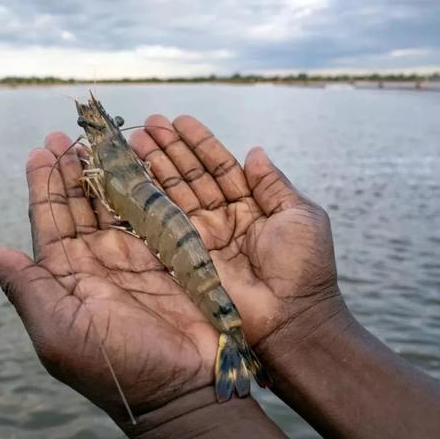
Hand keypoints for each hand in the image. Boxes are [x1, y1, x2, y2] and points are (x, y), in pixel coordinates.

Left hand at [0, 132, 218, 421]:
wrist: (179, 388)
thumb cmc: (116, 365)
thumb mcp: (59, 330)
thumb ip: (25, 287)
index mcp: (67, 275)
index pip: (49, 220)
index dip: (44, 184)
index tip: (40, 150)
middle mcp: (98, 261)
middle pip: (81, 204)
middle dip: (73, 170)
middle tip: (68, 136)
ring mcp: (135, 255)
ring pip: (115, 203)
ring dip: (107, 172)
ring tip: (99, 141)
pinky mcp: (169, 254)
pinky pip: (153, 212)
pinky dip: (145, 187)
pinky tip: (138, 165)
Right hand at [129, 115, 342, 353]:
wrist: (291, 317)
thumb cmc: (304, 266)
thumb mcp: (299, 215)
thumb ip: (273, 183)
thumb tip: (256, 151)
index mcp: (251, 205)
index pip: (220, 166)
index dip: (200, 143)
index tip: (180, 121)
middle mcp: (222, 217)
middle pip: (191, 176)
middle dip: (170, 149)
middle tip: (149, 124)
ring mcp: (202, 236)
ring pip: (175, 194)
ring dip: (155, 166)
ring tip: (136, 139)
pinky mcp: (186, 256)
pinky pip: (165, 222)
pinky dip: (150, 198)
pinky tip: (135, 175)